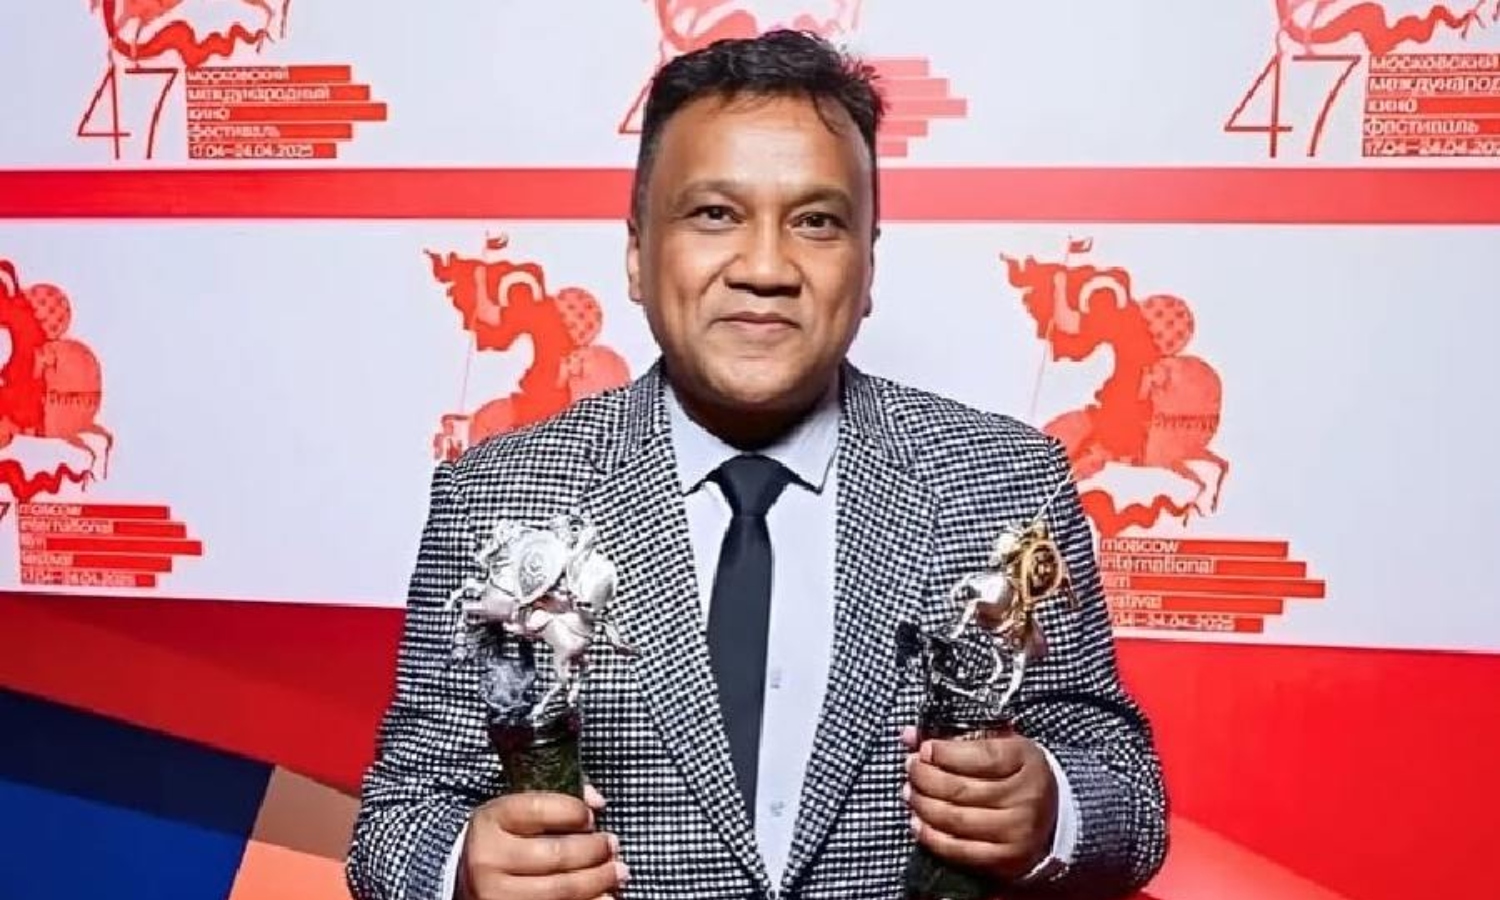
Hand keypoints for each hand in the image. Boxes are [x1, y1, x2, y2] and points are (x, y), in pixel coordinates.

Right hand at [457, 784, 627, 899]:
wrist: (470, 878)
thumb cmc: (506, 840)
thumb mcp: (519, 814)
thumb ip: (556, 801)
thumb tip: (597, 802)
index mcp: (490, 821)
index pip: (540, 809)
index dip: (574, 812)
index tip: (591, 816)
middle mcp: (488, 859)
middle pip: (557, 854)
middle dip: (596, 850)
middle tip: (613, 845)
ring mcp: (496, 893)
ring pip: (562, 889)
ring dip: (599, 880)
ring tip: (617, 872)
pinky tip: (604, 895)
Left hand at [902, 725, 1058, 881]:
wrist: (1049, 816)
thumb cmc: (1013, 773)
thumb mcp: (994, 744)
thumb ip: (953, 737)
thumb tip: (908, 735)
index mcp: (1026, 760)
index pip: (980, 756)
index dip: (945, 753)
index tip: (924, 749)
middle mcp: (1026, 796)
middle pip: (960, 789)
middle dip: (925, 777)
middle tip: (911, 768)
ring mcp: (1017, 831)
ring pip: (954, 818)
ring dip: (923, 805)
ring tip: (910, 792)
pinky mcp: (1005, 859)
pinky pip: (958, 850)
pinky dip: (930, 836)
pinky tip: (917, 822)